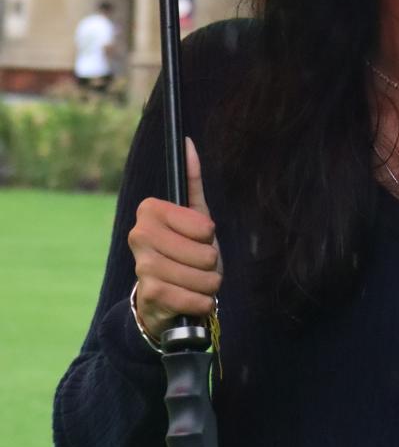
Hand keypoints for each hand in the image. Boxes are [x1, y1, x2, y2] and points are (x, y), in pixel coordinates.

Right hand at [128, 136, 222, 340]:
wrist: (162, 300)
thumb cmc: (184, 253)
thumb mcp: (193, 217)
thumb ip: (192, 181)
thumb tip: (188, 143)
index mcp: (149, 211)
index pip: (205, 226)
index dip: (208, 236)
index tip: (195, 239)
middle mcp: (139, 235)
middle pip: (206, 253)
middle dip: (210, 264)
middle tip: (195, 265)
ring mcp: (142, 266)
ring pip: (203, 277)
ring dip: (208, 285)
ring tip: (194, 282)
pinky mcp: (148, 295)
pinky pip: (195, 298)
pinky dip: (201, 302)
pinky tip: (189, 300)